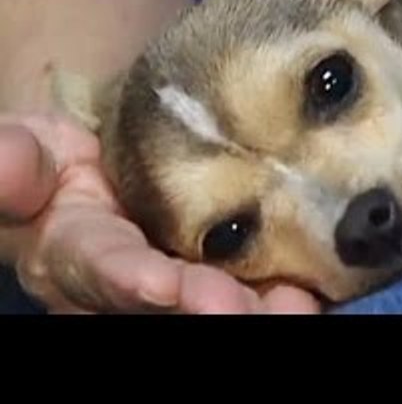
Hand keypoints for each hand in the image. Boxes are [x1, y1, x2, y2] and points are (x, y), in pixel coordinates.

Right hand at [0, 114, 321, 313]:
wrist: (103, 166)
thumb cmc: (59, 160)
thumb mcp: (28, 151)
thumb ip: (15, 160)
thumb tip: (5, 161)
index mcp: (73, 253)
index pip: (100, 268)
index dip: (128, 280)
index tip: (160, 284)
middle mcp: (130, 285)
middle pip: (168, 306)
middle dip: (205, 308)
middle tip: (240, 307)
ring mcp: (176, 289)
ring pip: (215, 308)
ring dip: (255, 309)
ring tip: (294, 305)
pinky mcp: (220, 282)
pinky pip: (253, 296)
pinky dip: (283, 298)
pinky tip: (312, 294)